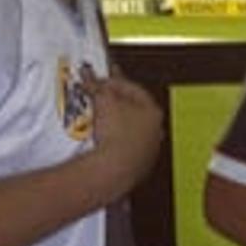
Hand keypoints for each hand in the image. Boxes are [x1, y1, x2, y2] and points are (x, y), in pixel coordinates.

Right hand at [84, 65, 163, 193]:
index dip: (113, 81)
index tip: (99, 80)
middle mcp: (156, 131)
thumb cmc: (117, 135)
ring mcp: (148, 149)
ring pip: (130, 129)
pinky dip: (114, 140)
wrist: (115, 169)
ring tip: (97, 117)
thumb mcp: (103, 101)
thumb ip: (96, 85)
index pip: (133, 89)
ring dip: (114, 121)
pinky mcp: (138, 165)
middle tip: (99, 95)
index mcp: (153, 111)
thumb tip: (89, 76)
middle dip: (115, 101)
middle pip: (134, 109)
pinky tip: (102, 139)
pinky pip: (124, 146)